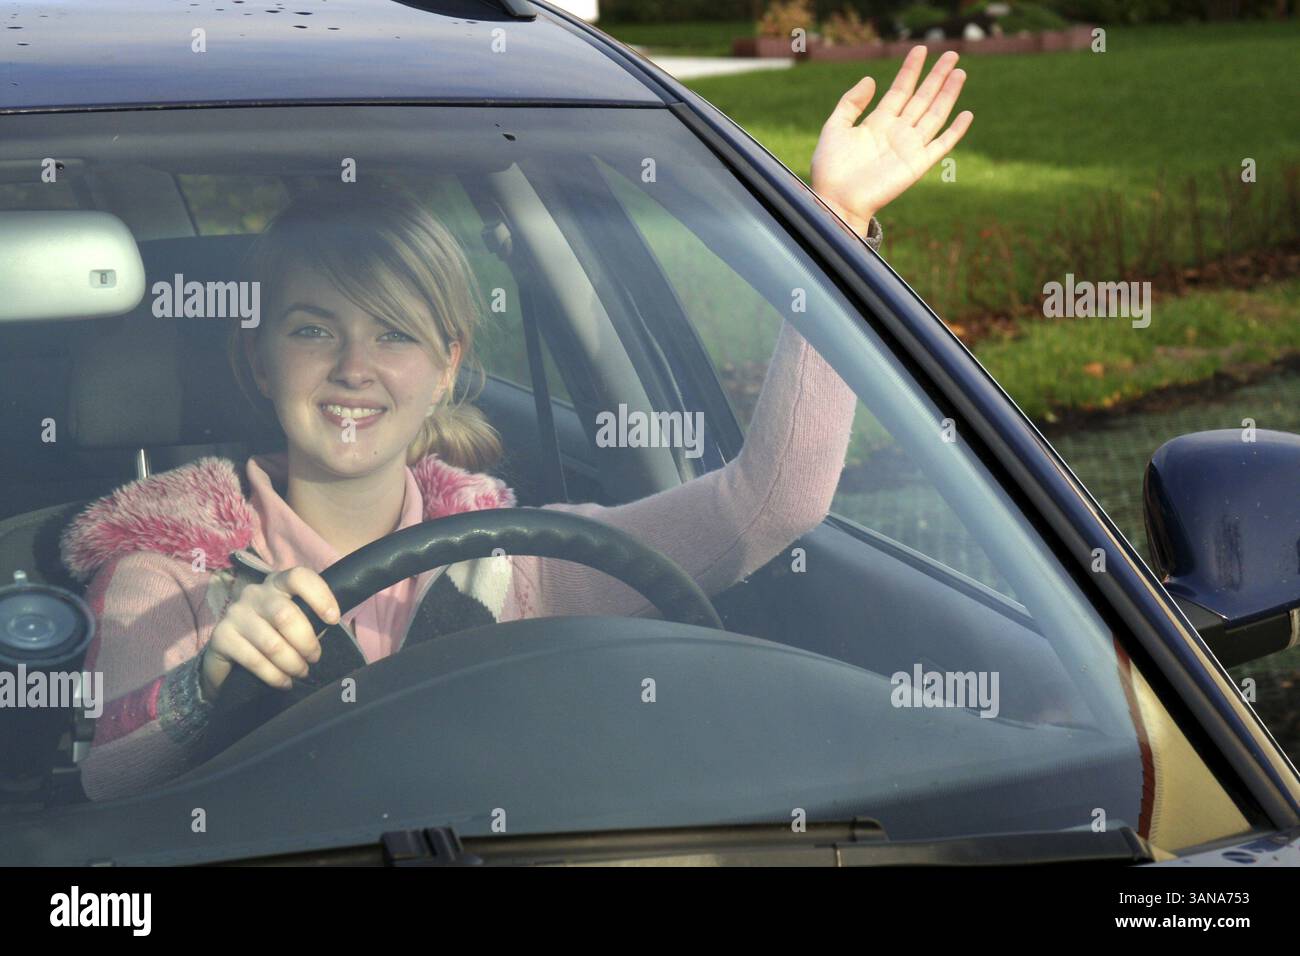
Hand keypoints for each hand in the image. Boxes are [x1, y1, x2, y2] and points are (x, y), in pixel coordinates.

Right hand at [199, 566, 339, 699]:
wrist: (230, 652)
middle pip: (286, 616)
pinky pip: (254, 660)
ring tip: (301, 672)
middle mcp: (255, 593)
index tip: (333, 619)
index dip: (320, 596)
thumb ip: (312, 618)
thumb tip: (333, 627)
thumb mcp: (295, 618)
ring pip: (272, 643)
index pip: (299, 577)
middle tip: (314, 658)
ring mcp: (235, 613)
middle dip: (306, 643)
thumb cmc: (275, 632)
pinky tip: (284, 682)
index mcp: (278, 583)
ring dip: (292, 663)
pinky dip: (274, 675)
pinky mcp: (221, 636)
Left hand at [811, 45, 973, 236]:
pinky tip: (966, 114)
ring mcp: (909, 147)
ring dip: (948, 94)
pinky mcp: (917, 164)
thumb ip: (851, 103)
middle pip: (921, 98)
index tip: (920, 50)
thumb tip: (870, 79)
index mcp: (878, 123)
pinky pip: (941, 145)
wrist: (836, 200)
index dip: (910, 70)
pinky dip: (955, 131)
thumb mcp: (835, 127)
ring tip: (959, 72)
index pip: (899, 90)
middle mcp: (897, 132)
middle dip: (936, 75)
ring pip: (934, 114)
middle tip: (951, 54)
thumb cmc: (831, 169)